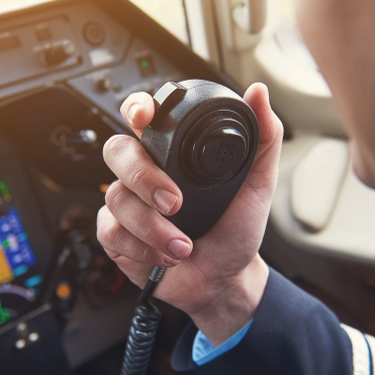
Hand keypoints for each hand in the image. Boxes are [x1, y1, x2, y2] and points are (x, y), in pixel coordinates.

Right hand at [97, 82, 282, 345]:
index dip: (137, 109)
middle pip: (117, 151)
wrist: (224, 281)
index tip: (146, 119)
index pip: (142, 116)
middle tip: (175, 203)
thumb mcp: (258, 185)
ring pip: (116, 198)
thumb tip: (259, 93)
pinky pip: (110, 231)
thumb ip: (263, 138)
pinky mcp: (116, 235)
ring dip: (153, 228)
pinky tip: (165, 256)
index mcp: (172, 154)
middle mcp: (145, 174)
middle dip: (143, 177)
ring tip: (183, 245)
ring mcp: (128, 203)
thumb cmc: (236, 232)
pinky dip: (141, 248)